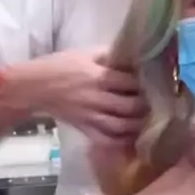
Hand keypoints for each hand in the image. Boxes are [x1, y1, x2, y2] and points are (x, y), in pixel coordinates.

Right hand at [12, 49, 147, 143]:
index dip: (147, 84)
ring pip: (121, 126)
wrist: (33, 88)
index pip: (130, 82)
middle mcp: (97, 98)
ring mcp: (90, 116)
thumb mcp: (86, 53)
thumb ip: (110, 55)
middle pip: (130, 106)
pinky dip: (121, 140)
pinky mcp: (84, 128)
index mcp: (98, 76)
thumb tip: (134, 55)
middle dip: (147, 106)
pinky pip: (106, 139)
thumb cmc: (60, 66)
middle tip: (160, 104)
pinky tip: (132, 137)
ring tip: (151, 121)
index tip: (159, 83)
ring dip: (138, 125)